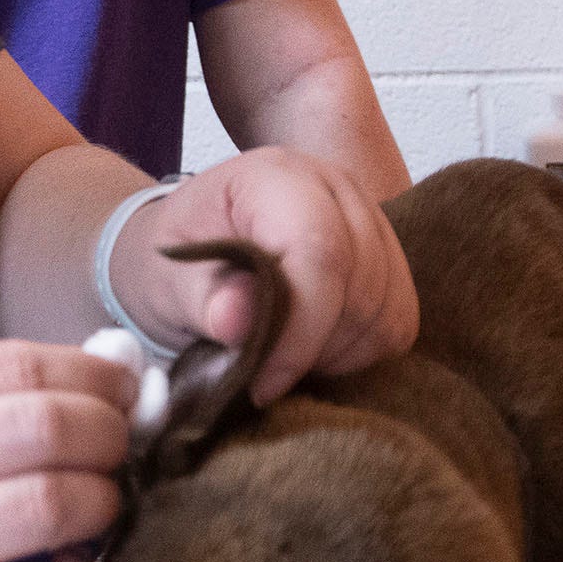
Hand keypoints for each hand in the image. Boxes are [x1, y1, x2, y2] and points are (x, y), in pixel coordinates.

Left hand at [109, 148, 415, 402]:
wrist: (191, 249)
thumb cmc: (174, 264)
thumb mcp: (163, 281)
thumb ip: (198, 298)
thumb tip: (236, 320)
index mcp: (276, 178)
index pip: (320, 251)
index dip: (299, 330)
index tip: (262, 383)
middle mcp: (337, 187)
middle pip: (362, 284)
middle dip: (316, 349)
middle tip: (266, 374)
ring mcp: (371, 221)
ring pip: (388, 308)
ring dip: (340, 354)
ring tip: (285, 360)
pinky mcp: (388, 260)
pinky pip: (399, 322)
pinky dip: (361, 353)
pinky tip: (315, 354)